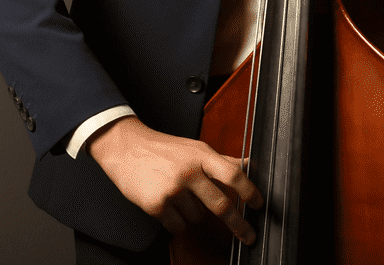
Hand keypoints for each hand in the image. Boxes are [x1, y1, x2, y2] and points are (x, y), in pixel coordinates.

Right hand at [85, 116, 261, 243]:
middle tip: (248, 236)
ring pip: (198, 218)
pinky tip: (167, 205)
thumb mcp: (194, 148)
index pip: (233, 174)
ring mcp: (172, 189)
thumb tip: (249, 164)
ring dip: (193, 213)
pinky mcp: (156, 205)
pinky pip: (178, 226)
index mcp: (200, 155)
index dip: (250, 192)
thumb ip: (222, 160)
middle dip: (238, 225)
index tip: (259, 205)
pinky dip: (175, 221)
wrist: (125, 148)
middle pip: (221, 205)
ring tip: (179, 197)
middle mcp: (188, 171)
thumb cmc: (162, 149)